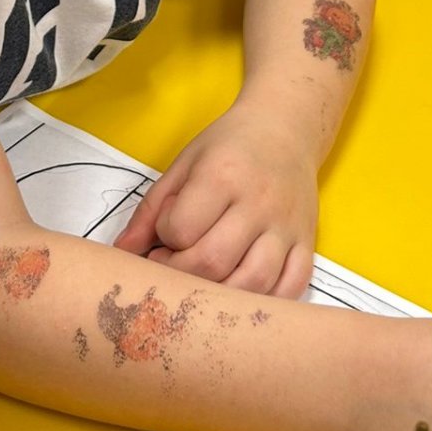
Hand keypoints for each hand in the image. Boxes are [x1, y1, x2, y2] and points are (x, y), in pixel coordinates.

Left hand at [113, 104, 317, 297]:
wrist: (285, 129)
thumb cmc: (228, 147)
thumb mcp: (183, 164)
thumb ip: (151, 209)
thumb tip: (123, 252)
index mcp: (222, 176)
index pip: (182, 229)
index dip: (165, 240)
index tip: (164, 237)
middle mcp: (258, 203)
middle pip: (213, 262)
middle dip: (183, 273)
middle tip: (175, 264)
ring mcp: (287, 227)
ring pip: (253, 283)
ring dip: (220, 294)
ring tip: (205, 279)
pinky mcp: (308, 243)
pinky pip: (293, 287)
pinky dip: (266, 301)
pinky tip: (243, 291)